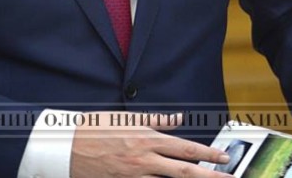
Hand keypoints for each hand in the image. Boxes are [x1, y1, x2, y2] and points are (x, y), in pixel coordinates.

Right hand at [70, 112, 231, 177]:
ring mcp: (135, 176)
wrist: (66, 148)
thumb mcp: (126, 119)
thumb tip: (178, 119)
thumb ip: (155, 120)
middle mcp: (145, 160)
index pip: (185, 148)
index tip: (224, 158)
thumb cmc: (95, 129)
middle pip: (184, 172)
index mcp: (147, 139)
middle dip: (210, 177)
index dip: (208, 154)